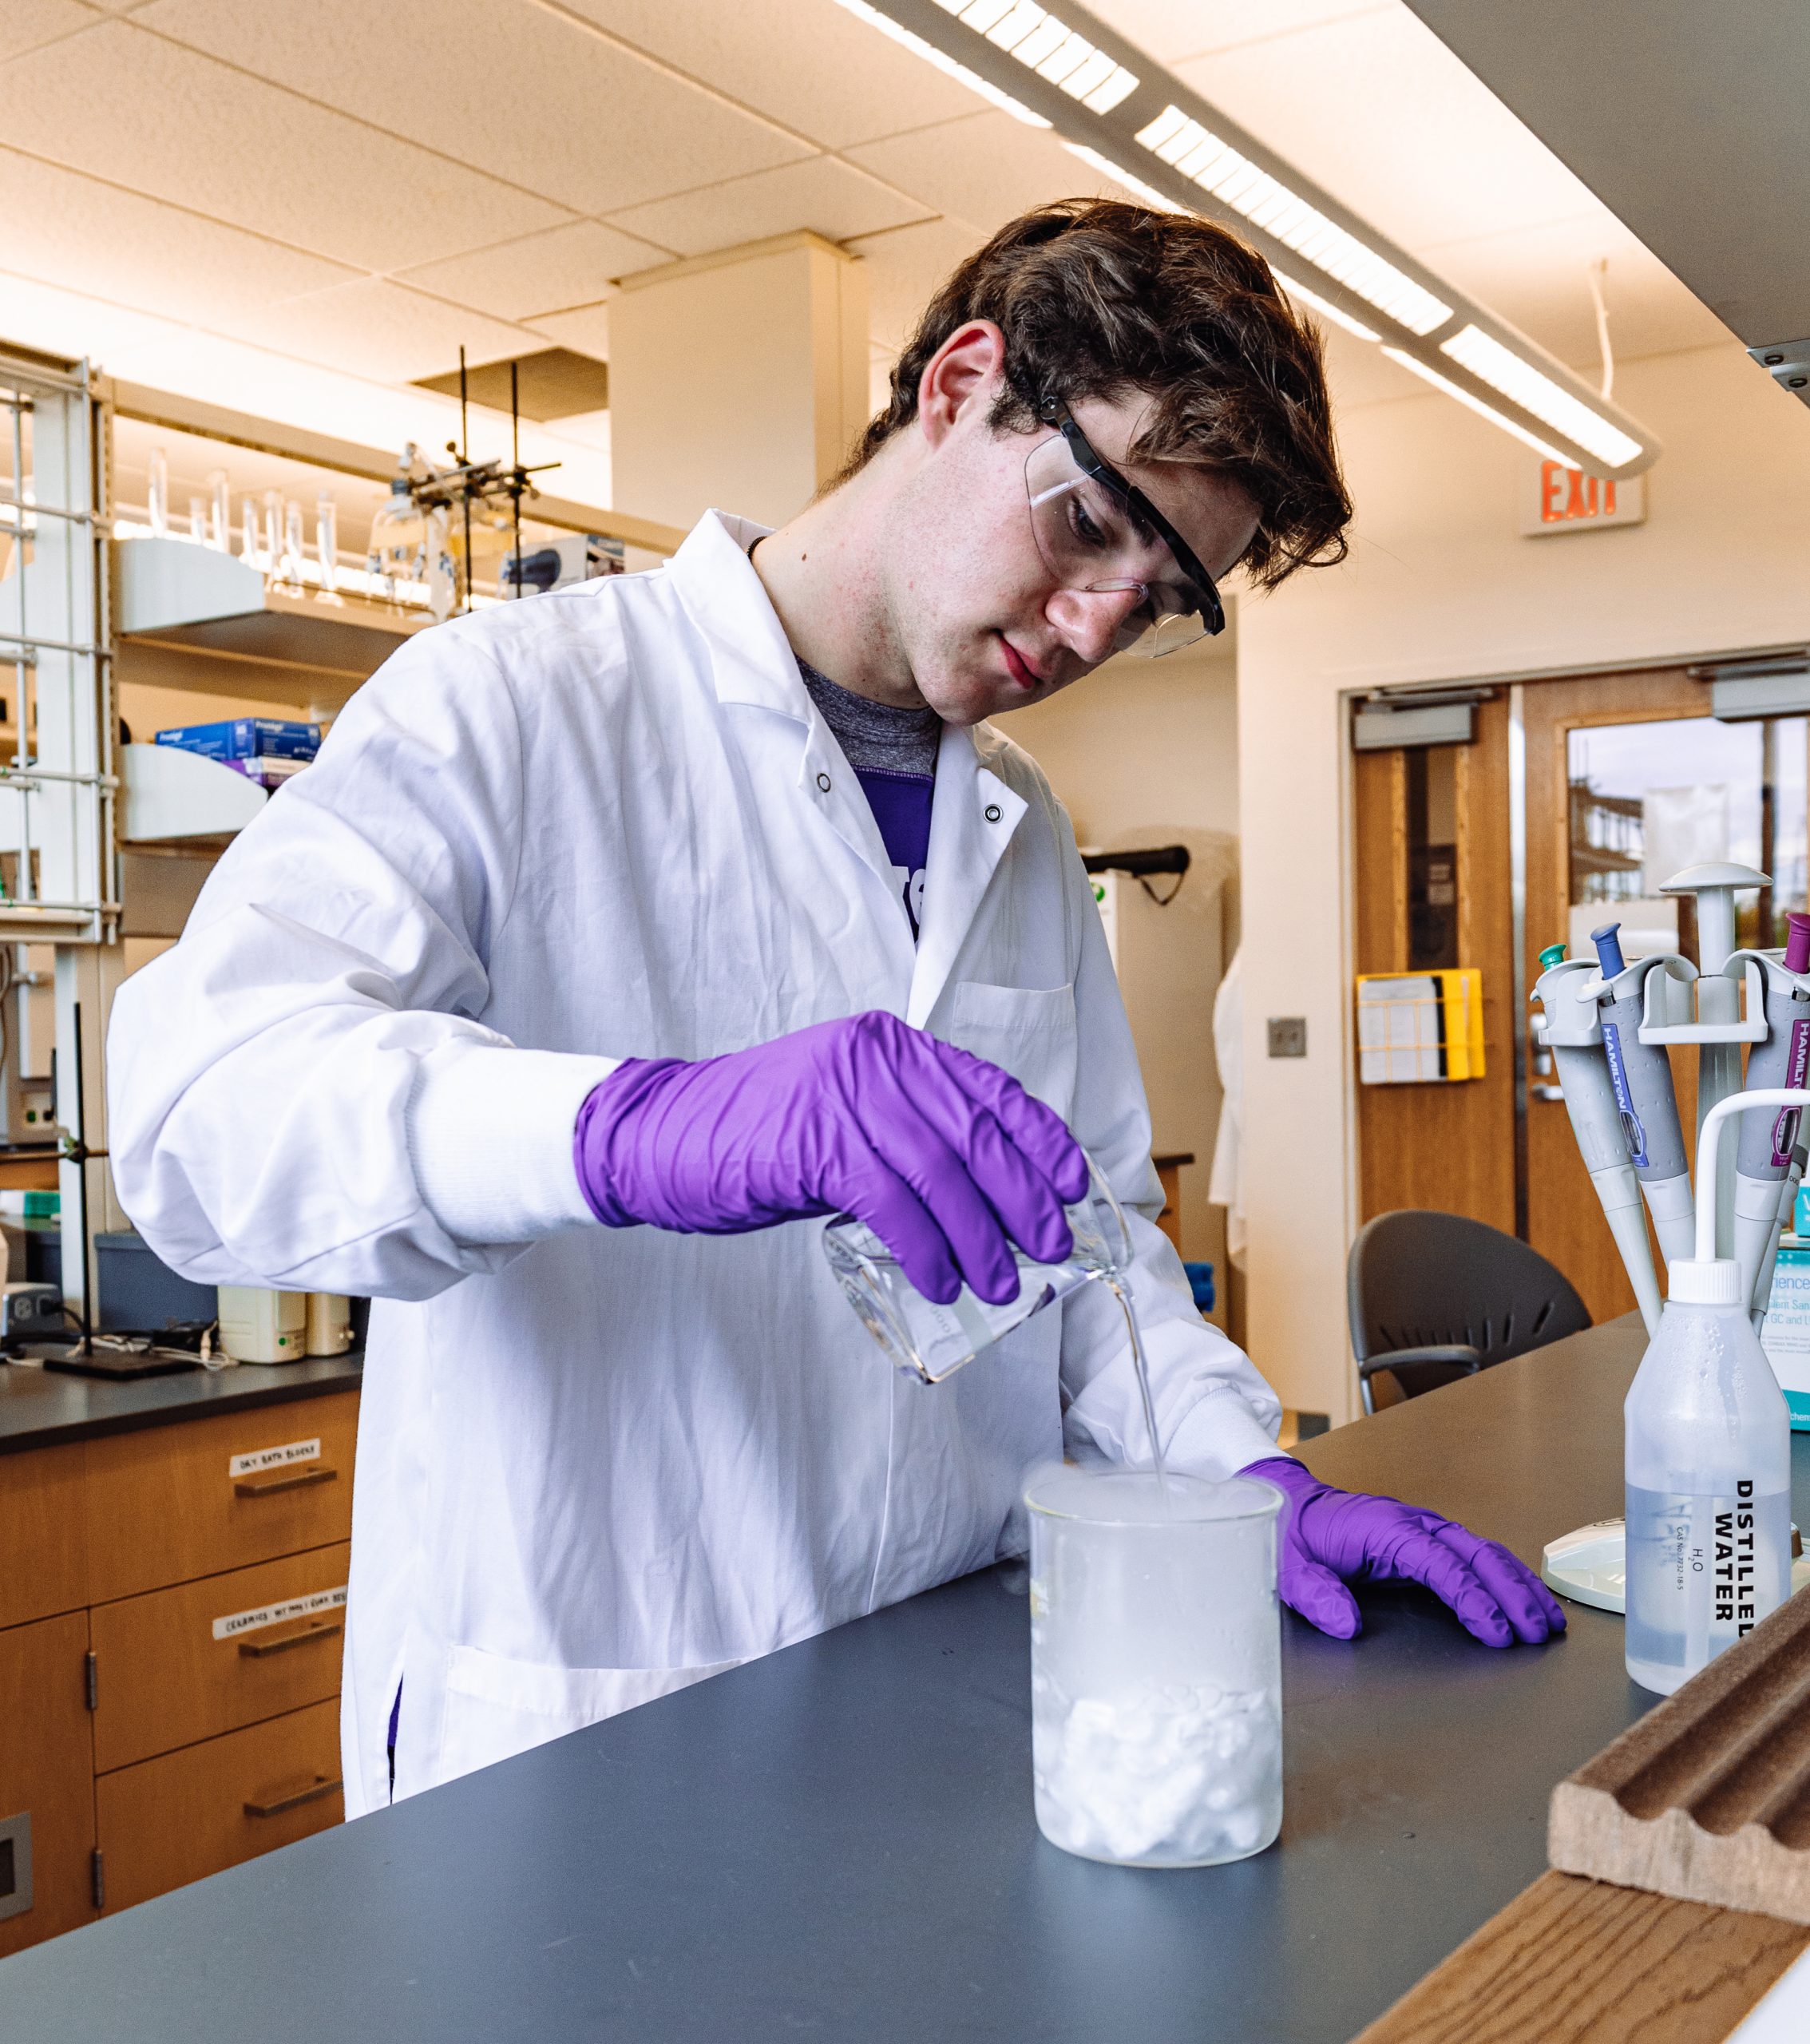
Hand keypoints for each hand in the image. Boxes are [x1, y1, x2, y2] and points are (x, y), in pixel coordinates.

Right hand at [573, 1011, 1089, 1306]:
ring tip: (1000, 1281)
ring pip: (942, 1172)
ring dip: (981, 1236)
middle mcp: (875, 1058)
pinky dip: (925, 1248)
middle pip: (975, 1133)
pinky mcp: (814, 1142)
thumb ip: (904, 1133)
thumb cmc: (754, 1133)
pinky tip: (940, 1280)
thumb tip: (982, 1193)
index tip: (1071, 1184)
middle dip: (1024, 1197)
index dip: (1039, 1139)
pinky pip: (892, 1203)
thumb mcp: (843, 1112)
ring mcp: (843, 1096)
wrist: (662, 1134)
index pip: (989, 1089)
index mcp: (890, 1046)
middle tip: (1051, 1245)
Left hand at [1242, 1456, 1565, 1647]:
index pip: (1440, 1564)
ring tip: (1548, 1621)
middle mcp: (1412, 1522)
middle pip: (1475, 1553)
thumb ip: (1317, 1596)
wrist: (1290, 1506)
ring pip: (1483, 1552)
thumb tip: (1346, 1624)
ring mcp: (1423, 1528)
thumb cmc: (1293, 1537)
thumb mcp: (1291, 1571)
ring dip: (1518, 1584)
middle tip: (1538, 1632)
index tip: (1497, 1632)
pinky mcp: (1426, 1540)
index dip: (1472, 1598)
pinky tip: (1523, 1598)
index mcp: (1384, 1528)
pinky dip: (1503, 1577)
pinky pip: (1473, 1556)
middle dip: (1511, 1593)